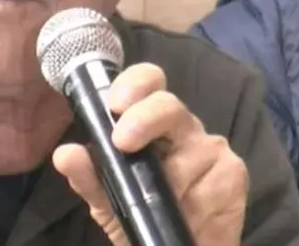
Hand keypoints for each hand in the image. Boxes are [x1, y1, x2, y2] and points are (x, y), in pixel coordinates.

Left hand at [51, 62, 248, 245]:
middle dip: (144, 118)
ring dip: (168, 185)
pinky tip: (187, 218)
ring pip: (191, 151)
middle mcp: (182, 126)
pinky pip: (211, 184)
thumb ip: (86, 175)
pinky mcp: (233, 174)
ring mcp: (210, 148)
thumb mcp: (105, 198)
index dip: (134, 83)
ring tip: (157, 207)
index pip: (147, 81)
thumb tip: (65, 153)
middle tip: (122, 143)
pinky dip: (193, 206)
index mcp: (149, 119)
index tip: (115, 104)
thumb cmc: (139, 215)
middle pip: (169, 104)